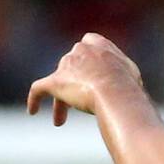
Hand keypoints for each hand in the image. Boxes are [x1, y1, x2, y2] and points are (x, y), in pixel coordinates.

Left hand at [27, 33, 141, 126]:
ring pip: (59, 81)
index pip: (87, 43)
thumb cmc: (128, 86)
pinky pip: (38, 89)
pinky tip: (32, 111)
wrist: (115, 92)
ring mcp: (66, 65)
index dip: (86, 58)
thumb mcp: (131, 74)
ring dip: (60, 101)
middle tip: (77, 103)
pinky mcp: (55, 82)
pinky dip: (34, 99)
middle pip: (71, 65)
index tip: (89, 72)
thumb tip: (124, 82)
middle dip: (73, 84)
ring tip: (60, 120)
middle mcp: (80, 50)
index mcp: (98, 44)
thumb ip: (121, 71)